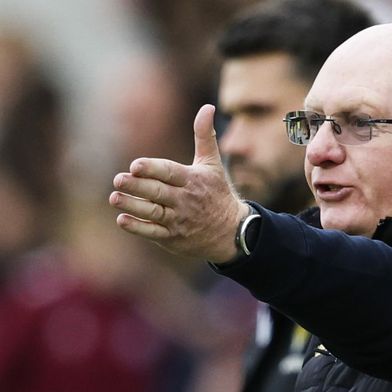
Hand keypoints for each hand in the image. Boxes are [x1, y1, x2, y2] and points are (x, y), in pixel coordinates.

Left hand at [109, 104, 250, 262]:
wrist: (230, 231)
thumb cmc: (216, 192)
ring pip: (153, 213)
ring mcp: (178, 220)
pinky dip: (138, 227)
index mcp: (192, 180)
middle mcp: (185, 200)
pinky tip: (122, 219)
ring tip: (114, 197)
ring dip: (133, 206)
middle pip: (158, 192)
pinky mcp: (173, 237)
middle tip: (118, 179)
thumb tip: (207, 107)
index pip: (170, 173)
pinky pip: (153, 232)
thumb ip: (204, 136)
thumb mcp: (212, 164)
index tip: (135, 165)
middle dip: (138, 187)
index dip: (152, 169)